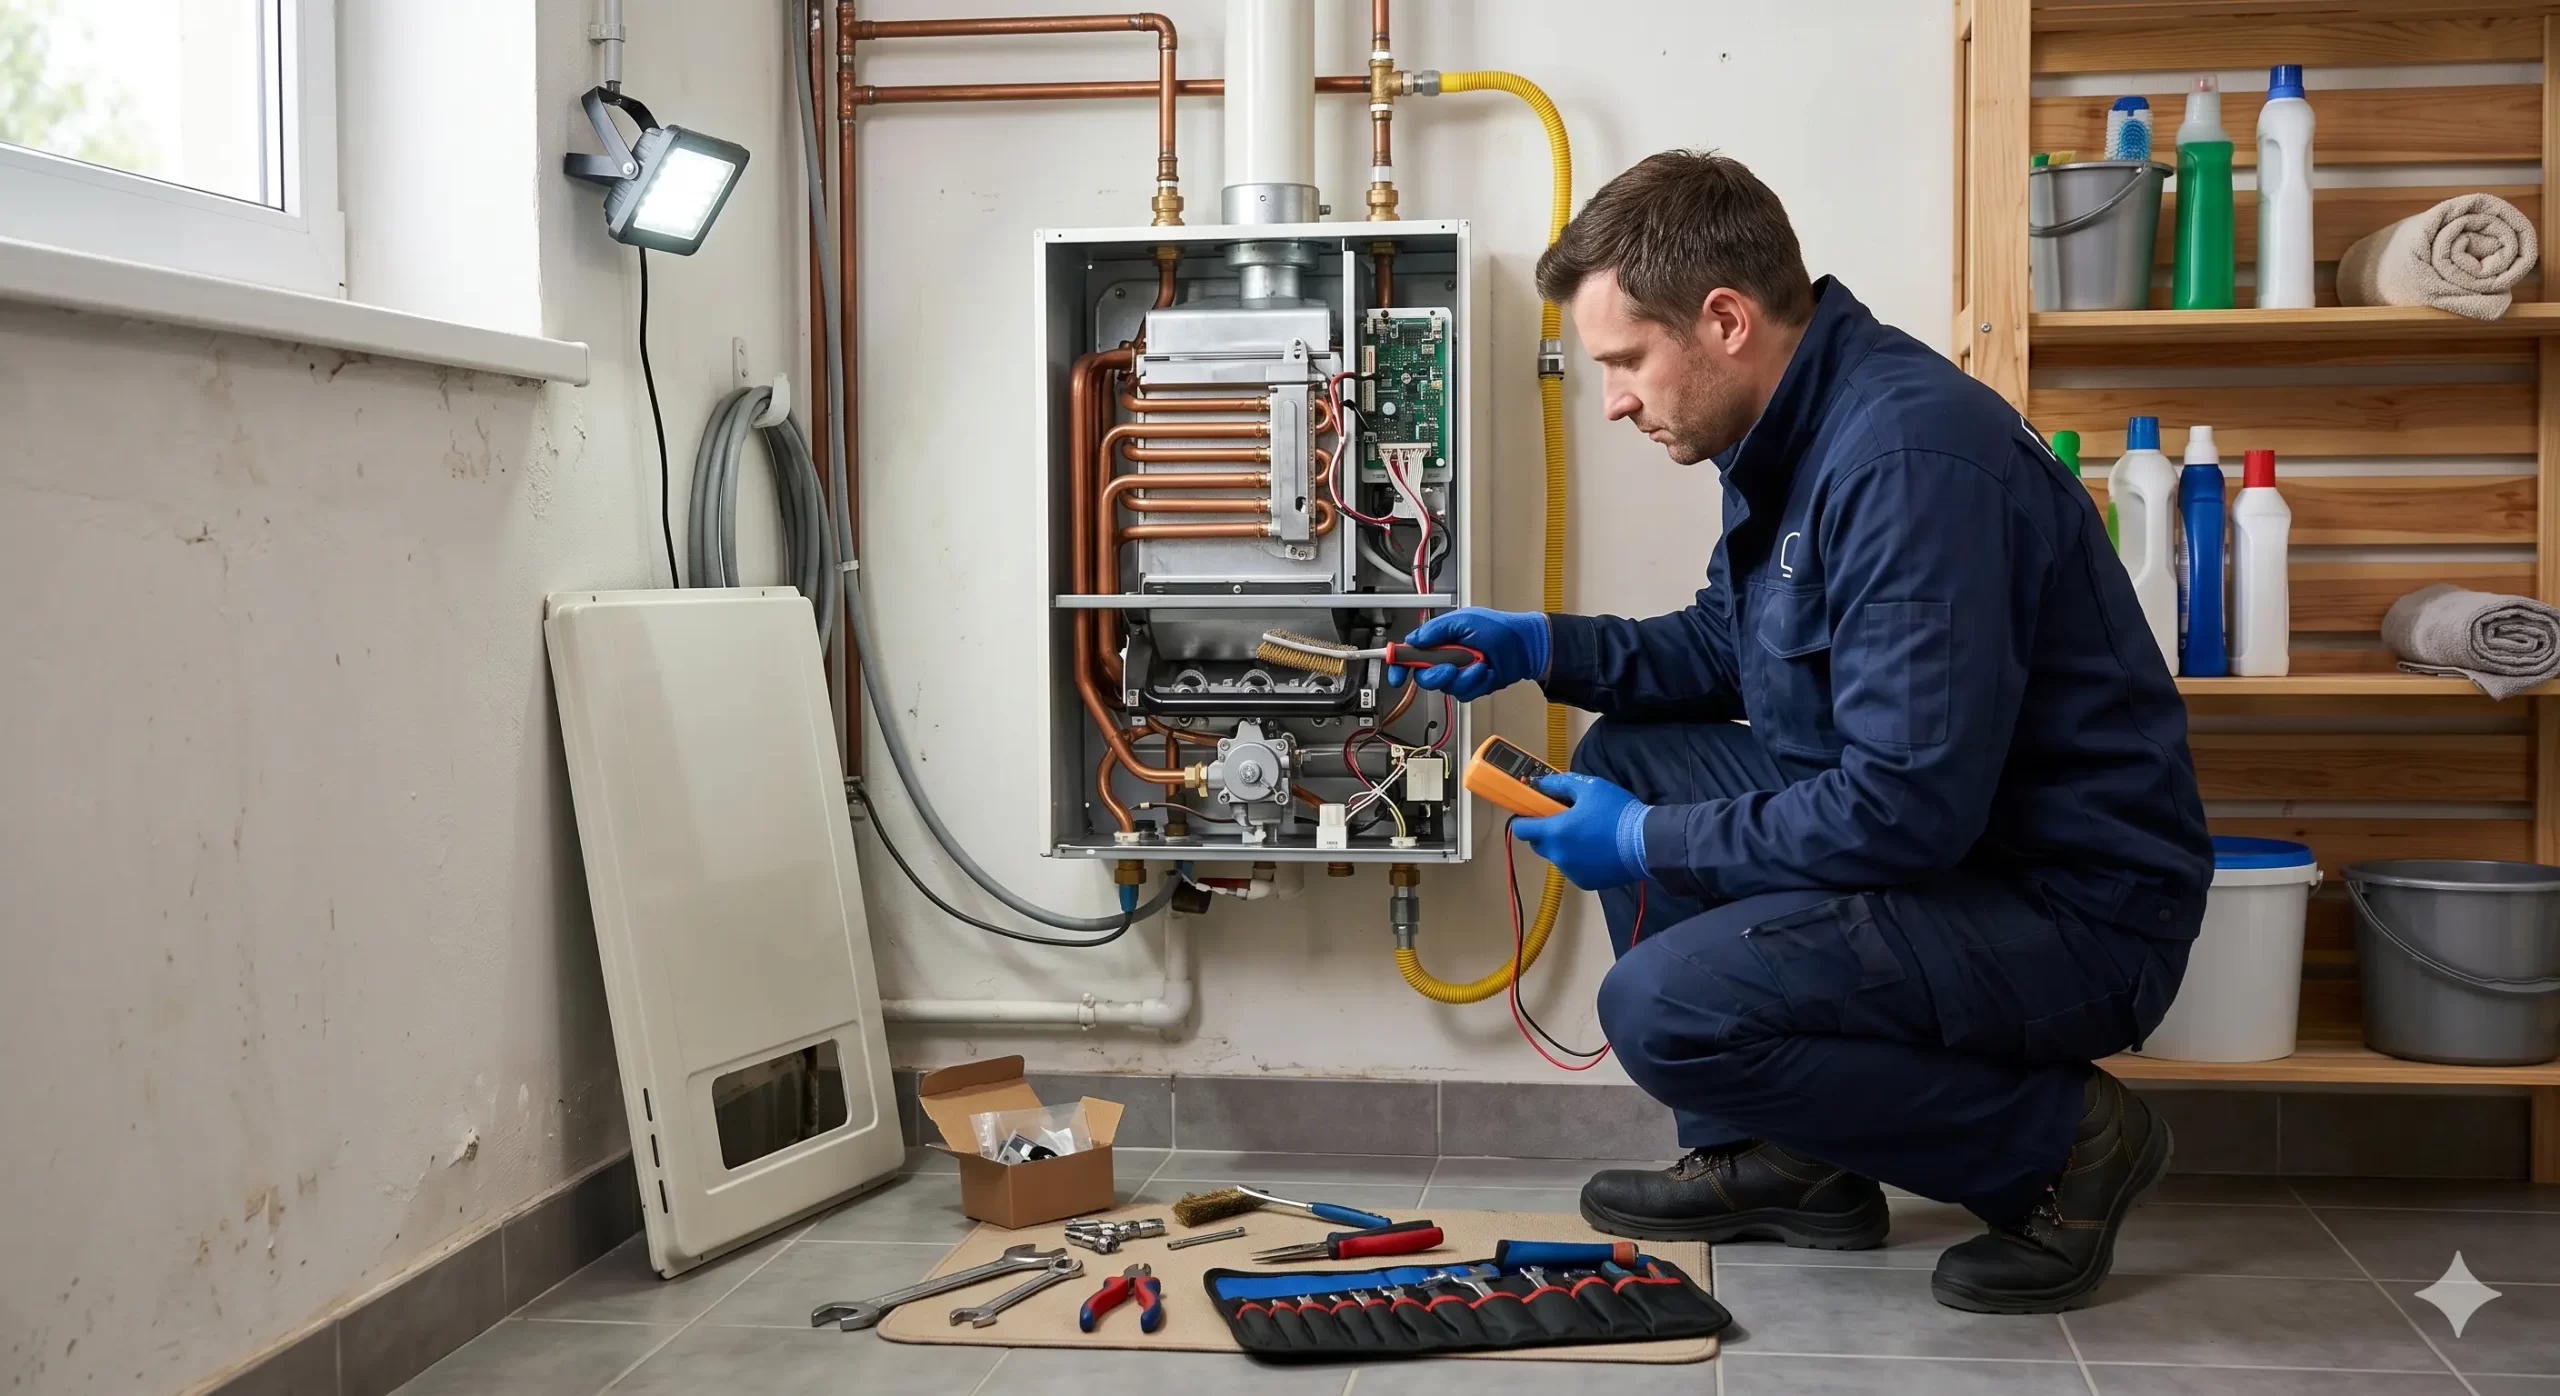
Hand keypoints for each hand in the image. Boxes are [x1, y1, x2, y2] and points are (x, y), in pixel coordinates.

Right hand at [1393, 608, 1548, 699]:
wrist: (1526, 647)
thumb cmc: (1500, 628)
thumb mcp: (1465, 620)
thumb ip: (1436, 630)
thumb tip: (1414, 639)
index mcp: (1440, 640)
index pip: (1411, 653)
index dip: (1400, 665)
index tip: (1397, 675)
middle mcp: (1446, 657)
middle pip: (1424, 676)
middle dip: (1436, 675)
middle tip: (1449, 668)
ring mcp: (1459, 673)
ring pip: (1445, 688)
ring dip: (1464, 678)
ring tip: (1479, 665)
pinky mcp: (1471, 686)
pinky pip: (1464, 694)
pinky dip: (1477, 684)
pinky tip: (1486, 672)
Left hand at [1511, 772, 1650, 890]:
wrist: (1647, 842)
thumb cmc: (1617, 812)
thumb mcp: (1589, 787)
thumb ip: (1558, 784)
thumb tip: (1539, 783)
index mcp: (1554, 832)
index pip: (1520, 828)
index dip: (1524, 817)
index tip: (1534, 810)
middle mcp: (1558, 856)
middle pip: (1538, 843)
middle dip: (1546, 830)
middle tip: (1566, 818)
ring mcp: (1571, 871)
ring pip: (1557, 855)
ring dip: (1564, 845)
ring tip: (1588, 833)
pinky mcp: (1586, 882)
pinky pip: (1573, 867)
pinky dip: (1579, 859)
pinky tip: (1598, 848)